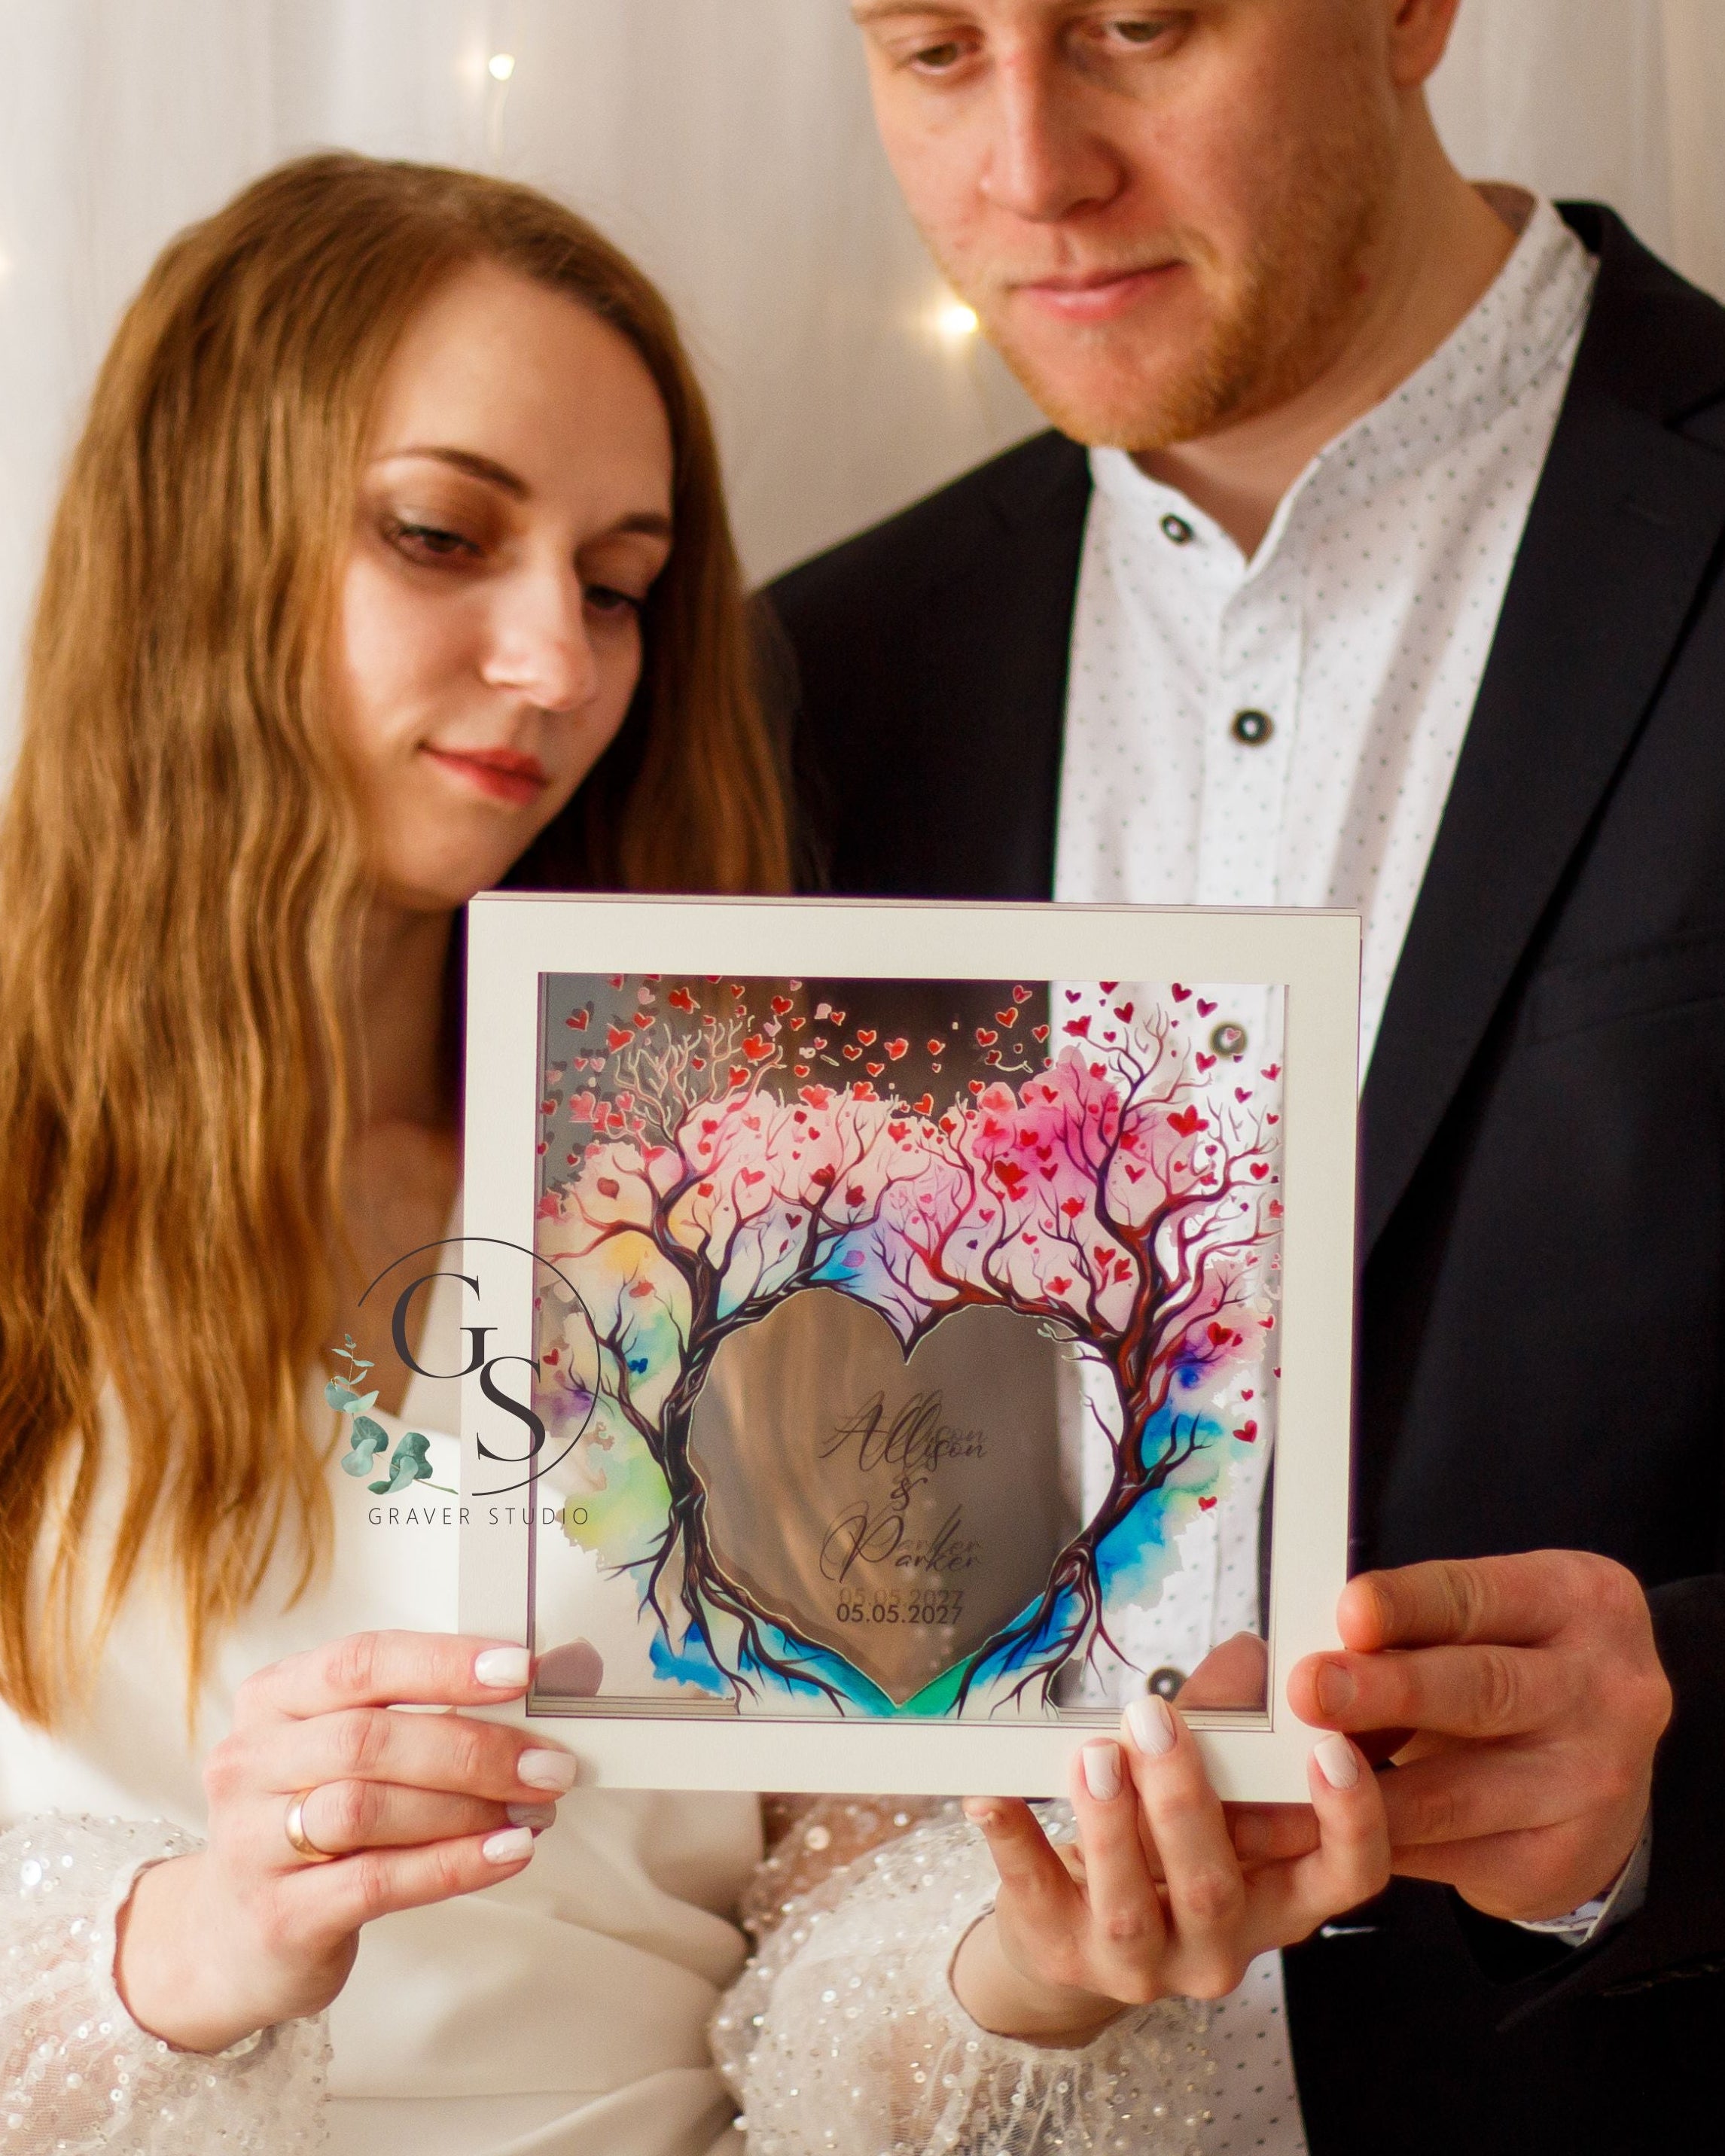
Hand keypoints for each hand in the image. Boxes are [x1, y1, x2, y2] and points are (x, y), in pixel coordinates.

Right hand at [115, 1631, 572, 2053]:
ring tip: (534, 1808)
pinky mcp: (278, 1915)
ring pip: (368, 1808)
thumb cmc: (308, 1821)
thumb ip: (417, 1717)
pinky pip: (377, 1880)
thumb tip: (536, 1693)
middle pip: (368, 1740)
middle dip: (473, 1746)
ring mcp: (253, 1842)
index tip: (521, 1669)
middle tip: (549, 1761)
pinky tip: (509, 1852)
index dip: (444, 1663)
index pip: (361, 1663)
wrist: (229, 1938)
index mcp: (273, 1699)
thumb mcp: (341, 1755)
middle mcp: (251, 1762)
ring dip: (468, 1807)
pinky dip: (454, 1863)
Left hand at [954, 1698, 1387, 2040]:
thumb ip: (1232, 1728)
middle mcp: (1221, 1944)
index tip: (1329, 1746)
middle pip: (1216, 1886)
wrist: (1080, 1930)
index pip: (1345, 1875)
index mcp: (1279, 1899)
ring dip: (1111, 1824)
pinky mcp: (1062, 1952)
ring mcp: (1141, 1961)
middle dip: (1183, 1799)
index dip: (1350, 1819)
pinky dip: (1013, 1839)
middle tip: (1155, 1720)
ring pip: (1130, 1903)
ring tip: (1093, 1757)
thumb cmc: (1164, 1843)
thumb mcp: (1212, 1790)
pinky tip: (991, 1795)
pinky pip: (1036, 1893)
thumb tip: (1253, 1655)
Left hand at [1289, 1551, 1671, 1920]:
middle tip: (1307, 1690)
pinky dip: (1378, 1844)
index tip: (1347, 1612)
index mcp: (1579, 1603)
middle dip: (1388, 1692)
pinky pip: (1449, 1855)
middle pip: (1480, 1691)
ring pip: (1454, 1795)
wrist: (1608, 1761)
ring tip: (1283, 1785)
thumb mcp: (1490, 1619)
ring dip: (1359, 1792)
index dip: (1408, 1605)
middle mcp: (1602, 1693)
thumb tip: (1312, 1653)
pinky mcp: (1560, 1860)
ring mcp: (1589, 1786)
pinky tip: (1323, 1833)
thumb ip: (1416, 1627)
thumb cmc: (1520, 1664)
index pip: (1480, 1599)